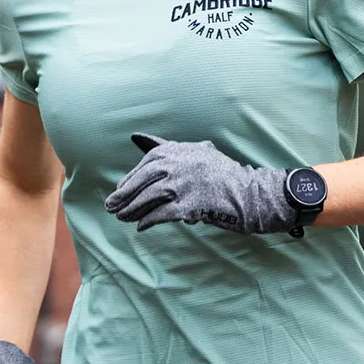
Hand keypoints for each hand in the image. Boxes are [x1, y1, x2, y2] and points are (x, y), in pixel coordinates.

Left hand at [104, 133, 296, 234]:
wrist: (251, 194)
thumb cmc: (222, 175)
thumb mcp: (196, 152)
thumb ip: (167, 146)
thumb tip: (136, 137)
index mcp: (181, 150)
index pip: (146, 163)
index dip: (130, 179)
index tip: (120, 191)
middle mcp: (181, 163)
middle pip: (144, 180)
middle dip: (125, 195)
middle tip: (111, 207)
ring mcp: (186, 184)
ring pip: (149, 198)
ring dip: (133, 210)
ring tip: (124, 218)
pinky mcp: (191, 204)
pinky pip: (162, 214)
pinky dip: (149, 220)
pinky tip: (142, 226)